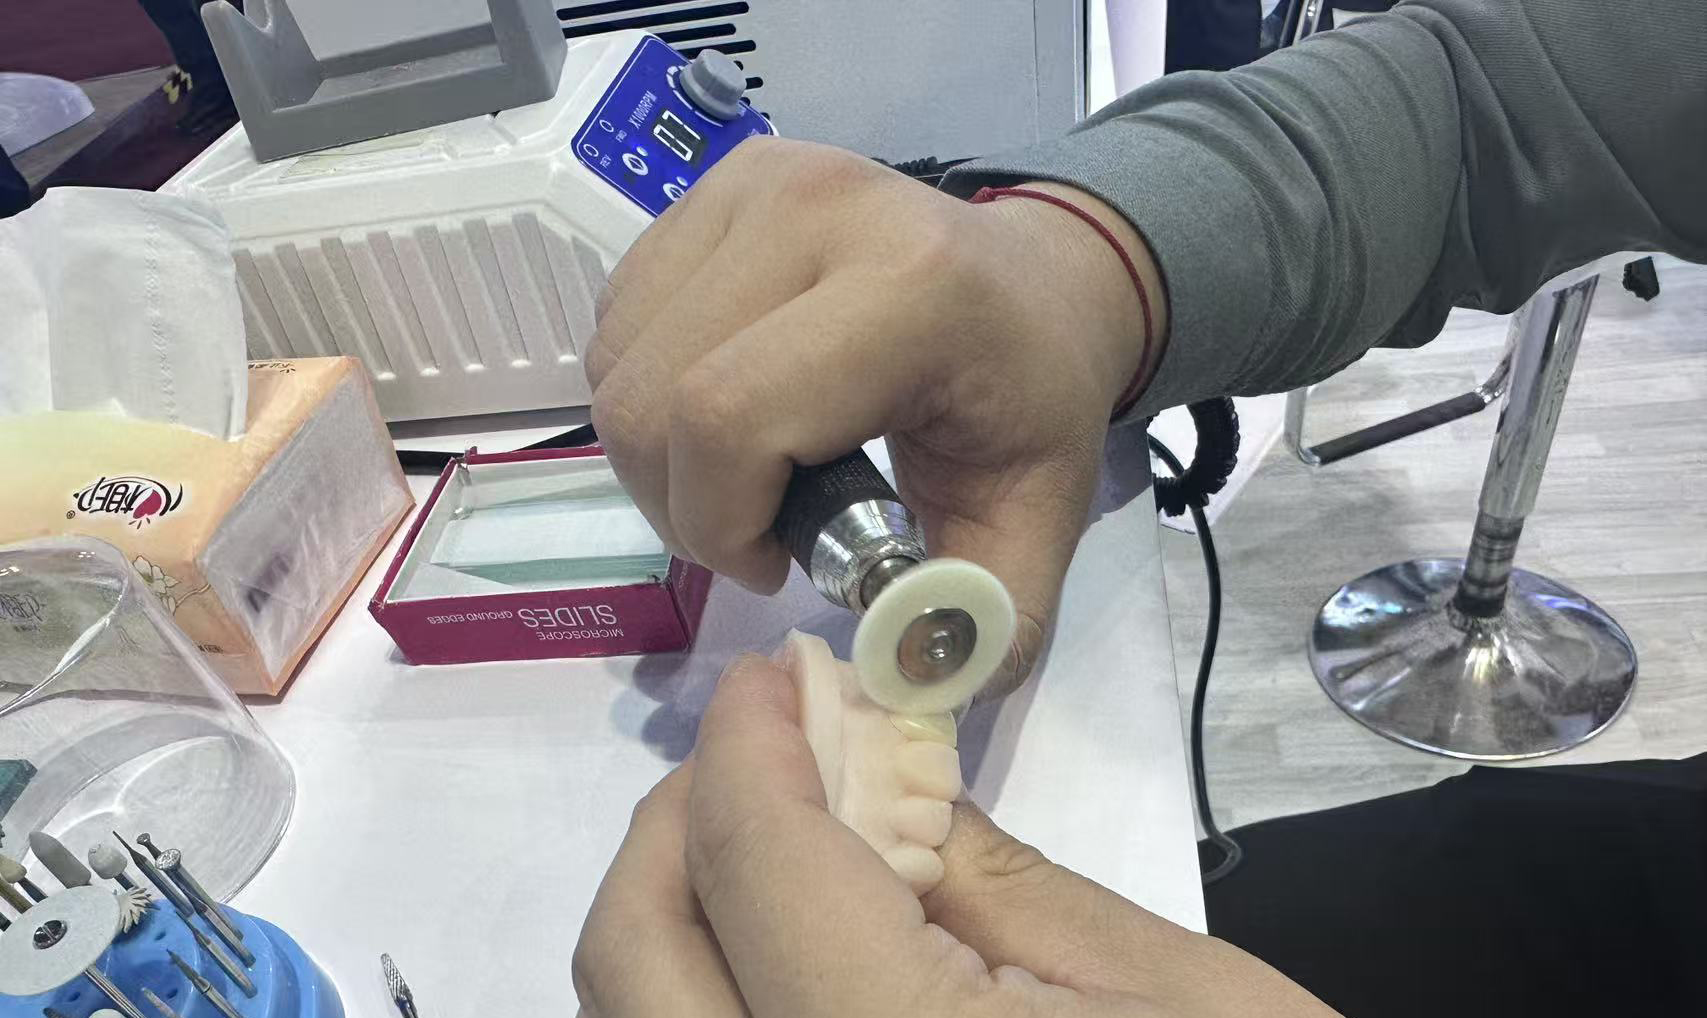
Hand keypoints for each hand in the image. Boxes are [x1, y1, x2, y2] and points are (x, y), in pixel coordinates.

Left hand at [573, 654, 1338, 1017]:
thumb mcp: (1162, 987)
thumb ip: (990, 872)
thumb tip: (866, 765)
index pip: (755, 863)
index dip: (749, 744)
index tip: (773, 677)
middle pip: (633, 955)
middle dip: (680, 821)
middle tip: (764, 753)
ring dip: (680, 913)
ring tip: (776, 845)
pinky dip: (711, 992)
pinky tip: (793, 951)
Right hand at [587, 138, 1165, 694]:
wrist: (1035, 286)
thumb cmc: (1030, 403)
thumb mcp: (1036, 523)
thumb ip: (983, 624)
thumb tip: (897, 686)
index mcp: (910, 287)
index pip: (729, 417)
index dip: (722, 522)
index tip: (778, 564)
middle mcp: (816, 206)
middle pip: (650, 395)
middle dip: (682, 505)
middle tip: (754, 535)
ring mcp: (755, 180)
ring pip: (615, 360)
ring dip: (657, 455)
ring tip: (746, 475)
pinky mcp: (716, 181)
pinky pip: (617, 317)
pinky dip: (648, 393)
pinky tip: (728, 412)